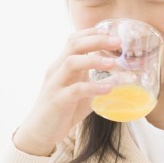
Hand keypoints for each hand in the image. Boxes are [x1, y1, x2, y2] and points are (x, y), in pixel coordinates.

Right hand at [13, 27, 121, 156]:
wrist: (41, 131)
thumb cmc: (64, 108)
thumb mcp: (82, 90)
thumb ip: (96, 81)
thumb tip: (123, 77)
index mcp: (63, 65)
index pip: (74, 40)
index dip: (91, 33)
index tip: (111, 31)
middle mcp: (57, 70)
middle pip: (74, 45)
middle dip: (96, 40)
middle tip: (117, 41)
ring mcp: (56, 84)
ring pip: (71, 62)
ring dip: (94, 61)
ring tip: (113, 64)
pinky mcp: (57, 100)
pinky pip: (75, 90)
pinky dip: (93, 87)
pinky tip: (108, 88)